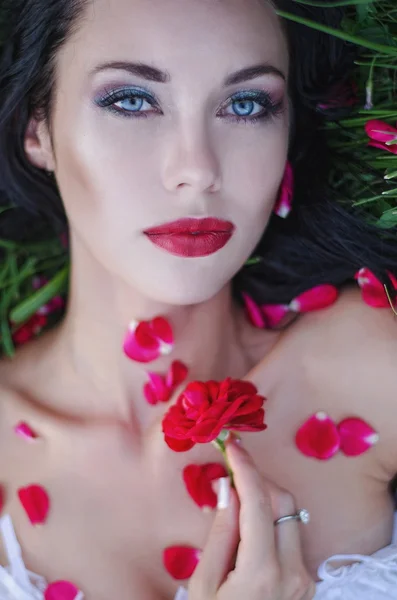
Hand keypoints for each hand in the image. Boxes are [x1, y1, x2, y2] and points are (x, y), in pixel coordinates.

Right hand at [188, 438, 315, 599]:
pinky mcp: (306, 581)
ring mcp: (304, 578)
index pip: (258, 503)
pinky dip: (271, 518)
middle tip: (230, 468)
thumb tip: (228, 487)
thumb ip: (221, 532)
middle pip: (282, 501)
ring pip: (290, 515)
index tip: (231, 444)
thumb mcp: (204, 583)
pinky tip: (249, 519)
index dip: (245, 468)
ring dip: (265, 497)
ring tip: (235, 494)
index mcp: (262, 574)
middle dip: (257, 478)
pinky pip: (290, 535)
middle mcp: (293, 573)